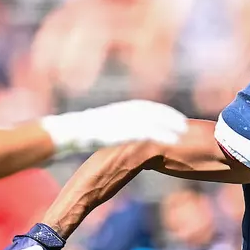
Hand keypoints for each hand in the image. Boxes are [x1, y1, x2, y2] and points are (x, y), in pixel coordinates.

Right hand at [40, 100, 187, 155]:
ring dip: (169, 124)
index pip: (142, 107)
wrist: (65, 134)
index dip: (158, 111)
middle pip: (150, 110)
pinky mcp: (121, 130)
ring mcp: (121, 120)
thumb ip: (107, 132)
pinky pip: (147, 132)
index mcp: (116, 110)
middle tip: (185, 123)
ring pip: (152, 119)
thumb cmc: (75, 135)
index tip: (171, 117)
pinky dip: (162, 135)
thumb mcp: (95, 131)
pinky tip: (174, 141)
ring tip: (184, 131)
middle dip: (168, 115)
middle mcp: (120, 111)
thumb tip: (111, 139)